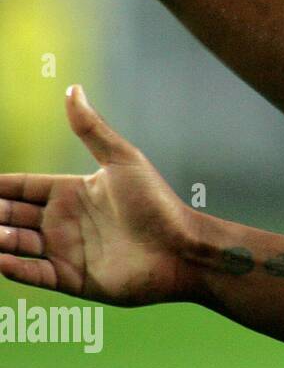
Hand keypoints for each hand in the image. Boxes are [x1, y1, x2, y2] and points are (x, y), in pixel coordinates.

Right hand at [0, 86, 196, 305]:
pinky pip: (32, 274)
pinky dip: (12, 268)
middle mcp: (62, 222)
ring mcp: (65, 251)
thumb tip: (72, 88)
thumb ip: (92, 129)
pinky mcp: (71, 279)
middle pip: (10, 216)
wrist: (182, 249)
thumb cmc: (157, 203)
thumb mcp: (122, 160)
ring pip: (16, 244)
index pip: (20, 187)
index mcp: (71, 192)